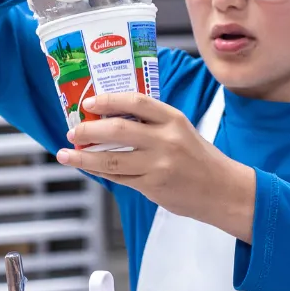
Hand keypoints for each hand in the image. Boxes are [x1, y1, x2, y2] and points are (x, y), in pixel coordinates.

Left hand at [58, 91, 257, 239]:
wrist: (222, 190)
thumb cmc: (199, 158)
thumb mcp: (180, 130)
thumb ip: (151, 123)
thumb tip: (110, 117)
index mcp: (173, 120)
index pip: (136, 102)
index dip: (108, 100)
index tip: (88, 103)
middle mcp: (165, 140)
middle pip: (117, 130)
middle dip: (88, 130)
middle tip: (72, 131)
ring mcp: (158, 165)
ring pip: (111, 160)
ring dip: (83, 158)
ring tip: (67, 154)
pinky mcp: (153, 187)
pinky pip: (119, 178)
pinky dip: (100, 172)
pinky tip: (88, 168)